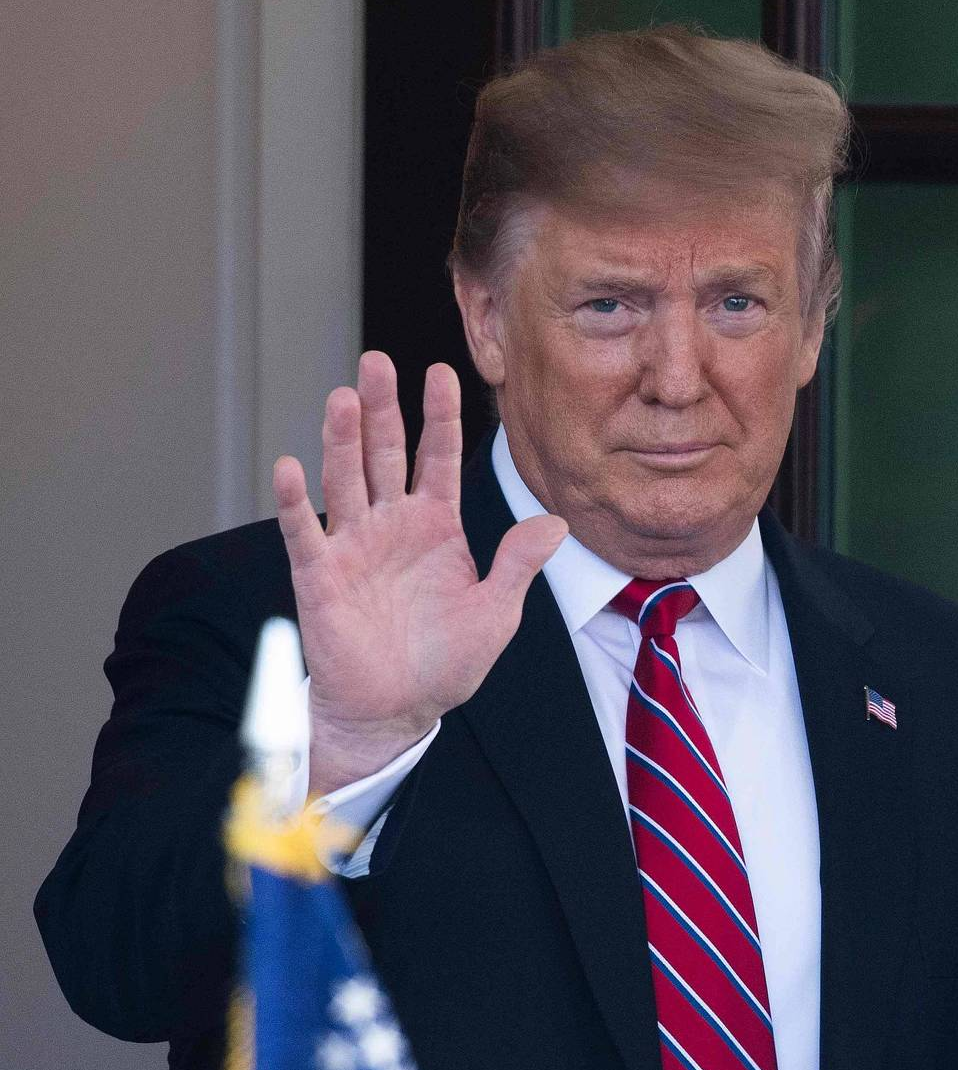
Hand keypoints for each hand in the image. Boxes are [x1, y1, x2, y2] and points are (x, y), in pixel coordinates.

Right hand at [274, 352, 566, 797]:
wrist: (398, 708)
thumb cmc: (447, 661)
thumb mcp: (496, 612)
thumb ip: (518, 564)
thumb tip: (555, 521)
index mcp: (436, 526)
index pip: (437, 458)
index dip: (439, 416)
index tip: (440, 370)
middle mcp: (391, 525)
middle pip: (384, 453)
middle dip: (381, 408)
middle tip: (377, 361)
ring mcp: (353, 545)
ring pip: (346, 479)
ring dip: (341, 439)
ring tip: (343, 396)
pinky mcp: (320, 576)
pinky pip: (305, 532)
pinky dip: (295, 502)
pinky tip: (290, 465)